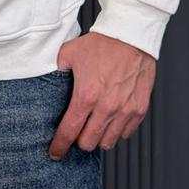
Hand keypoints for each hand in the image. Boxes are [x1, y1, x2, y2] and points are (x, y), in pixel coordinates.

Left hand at [47, 31, 155, 159]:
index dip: (60, 145)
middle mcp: (106, 107)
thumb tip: (49, 80)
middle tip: (77, 131)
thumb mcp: (70, 52)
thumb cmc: (102, 44)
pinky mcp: (139, 109)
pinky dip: (117, 131)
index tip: (55, 152)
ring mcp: (125, 110)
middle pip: (89, 143)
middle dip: (79, 140)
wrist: (130, 36)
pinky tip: (111, 119)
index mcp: (86, 95)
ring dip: (99, 137)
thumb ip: (57, 69)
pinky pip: (126, 134)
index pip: (69, 131)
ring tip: (95, 125)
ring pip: (108, 142)